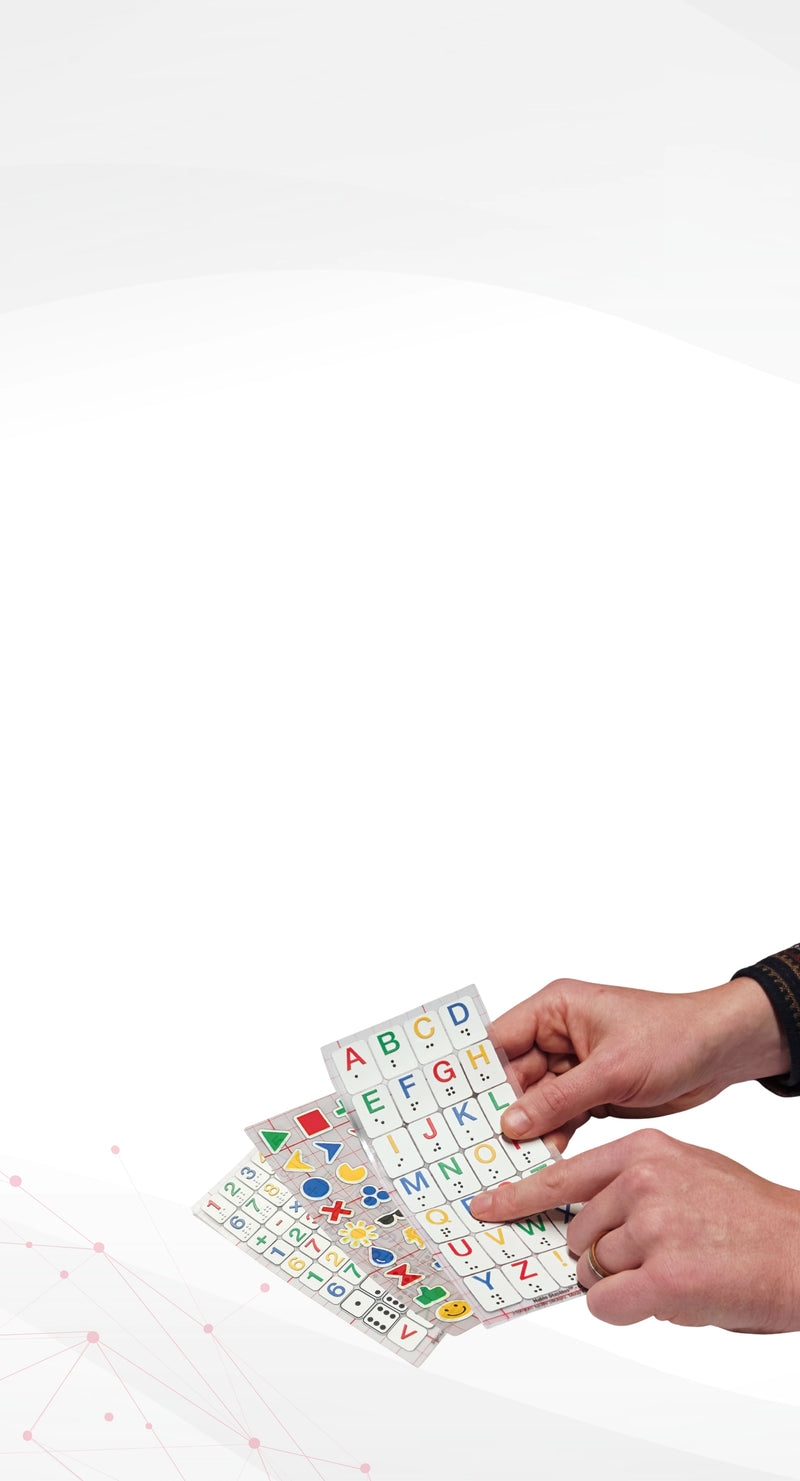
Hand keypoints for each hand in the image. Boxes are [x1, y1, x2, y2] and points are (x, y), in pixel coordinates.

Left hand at [469, 1129, 799, 1330]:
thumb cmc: (746, 1218)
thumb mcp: (686, 1171)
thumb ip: (632, 1184)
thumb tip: (581, 1220)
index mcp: (645, 1151)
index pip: (562, 1176)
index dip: (519, 1197)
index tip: (485, 1208)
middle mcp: (642, 1182)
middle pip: (576, 1233)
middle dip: (602, 1255)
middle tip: (655, 1256)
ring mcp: (652, 1227)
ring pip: (592, 1270)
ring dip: (622, 1283)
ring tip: (676, 1269)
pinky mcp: (664, 1277)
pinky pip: (606, 1303)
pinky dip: (626, 1309)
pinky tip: (667, 1296)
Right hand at [492, 975, 788, 1148]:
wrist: (722, 1052)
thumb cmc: (672, 1038)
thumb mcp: (611, 1070)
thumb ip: (558, 1098)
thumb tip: (510, 1124)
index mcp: (555, 1009)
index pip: (501, 1041)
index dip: (480, 1076)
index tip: (461, 1113)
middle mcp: (558, 1036)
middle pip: (514, 1077)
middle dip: (505, 1112)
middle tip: (489, 1152)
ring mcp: (574, 1066)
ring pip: (536, 1102)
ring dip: (530, 1130)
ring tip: (515, 1163)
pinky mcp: (592, 1092)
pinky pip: (561, 1117)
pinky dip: (555, 1137)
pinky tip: (546, 1161)